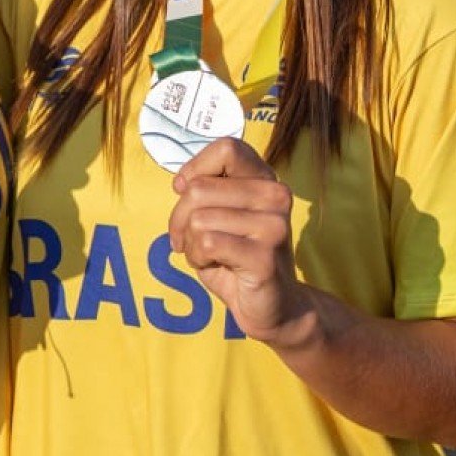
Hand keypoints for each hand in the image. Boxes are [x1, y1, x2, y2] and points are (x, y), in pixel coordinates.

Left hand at [166, 137, 310, 344]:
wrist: (274, 307)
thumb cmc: (237, 257)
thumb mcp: (220, 214)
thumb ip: (207, 190)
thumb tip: (183, 183)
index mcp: (265, 179)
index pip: (227, 148)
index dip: (196, 168)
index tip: (185, 191)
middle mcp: (275, 196)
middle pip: (200, 188)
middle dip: (180, 217)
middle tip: (188, 238)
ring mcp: (274, 225)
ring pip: (200, 218)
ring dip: (191, 243)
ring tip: (207, 254)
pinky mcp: (265, 256)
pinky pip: (208, 243)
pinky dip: (198, 258)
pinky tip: (214, 265)